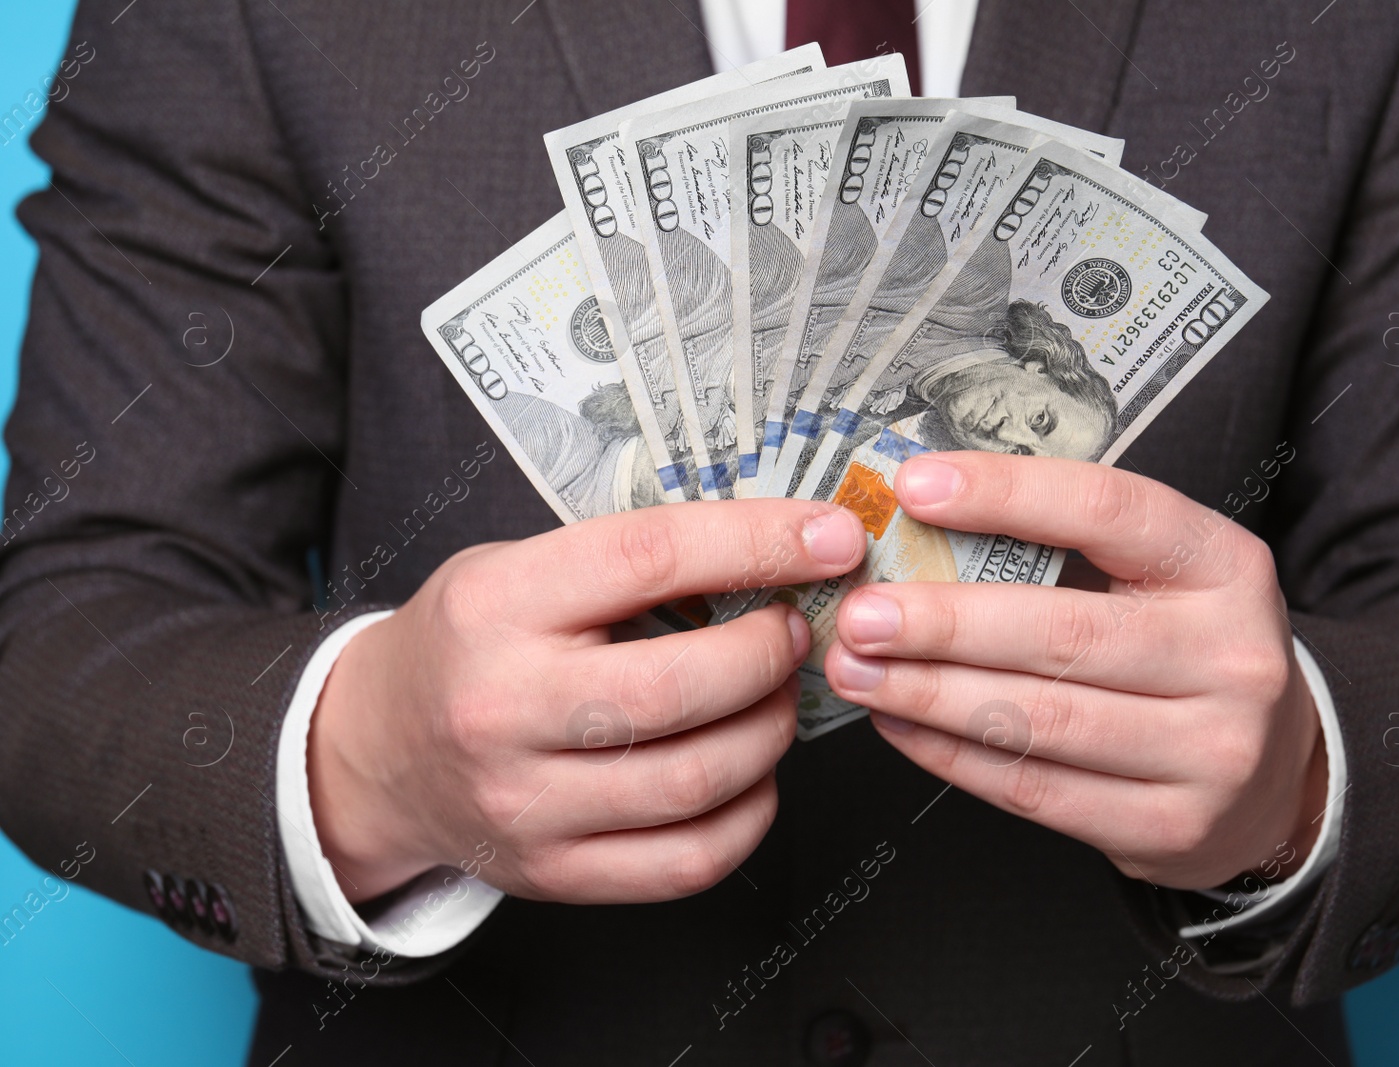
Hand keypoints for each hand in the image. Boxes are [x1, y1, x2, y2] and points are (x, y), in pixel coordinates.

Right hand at [309, 500, 865, 903]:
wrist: (375, 752)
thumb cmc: (467, 644)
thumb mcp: (518, 568)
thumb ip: (629, 562)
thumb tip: (774, 549)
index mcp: (495, 605)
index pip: (649, 558)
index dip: (757, 543)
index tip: (829, 537)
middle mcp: (503, 708)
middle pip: (681, 687)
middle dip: (769, 653)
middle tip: (791, 631)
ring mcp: (526, 804)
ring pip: (696, 780)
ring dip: (770, 730)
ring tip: (774, 696)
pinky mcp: (553, 872)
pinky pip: (688, 861)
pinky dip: (751, 813)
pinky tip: (751, 772)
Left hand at [824, 453, 1325, 889]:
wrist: (1272, 775)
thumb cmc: (1185, 651)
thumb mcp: (1161, 578)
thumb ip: (1064, 546)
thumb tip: (920, 518)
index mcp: (1224, 566)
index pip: (1108, 509)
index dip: (1006, 494)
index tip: (915, 486)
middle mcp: (1230, 657)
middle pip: (1062, 631)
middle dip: (943, 622)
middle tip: (861, 613)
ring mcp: (1207, 750)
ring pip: (1039, 719)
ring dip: (929, 695)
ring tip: (857, 670)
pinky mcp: (1168, 824)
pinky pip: (1035, 788)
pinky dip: (952, 755)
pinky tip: (899, 724)